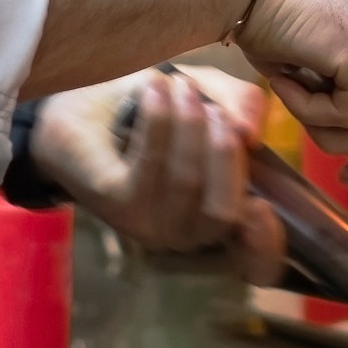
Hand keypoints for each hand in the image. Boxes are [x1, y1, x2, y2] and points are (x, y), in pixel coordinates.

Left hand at [28, 66, 285, 284]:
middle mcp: (188, 235)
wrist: (80, 105)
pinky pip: (149, 166)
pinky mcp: (116, 205)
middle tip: (210, 105)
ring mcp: (150, 226)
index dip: (267, 244)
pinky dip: (158, 122)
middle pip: (224, 209)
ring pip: (187, 182)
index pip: (257, 262)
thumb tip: (249, 135)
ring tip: (177, 85)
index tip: (265, 209)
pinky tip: (154, 91)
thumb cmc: (153, 108)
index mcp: (220, 219)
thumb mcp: (212, 96)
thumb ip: (243, 106)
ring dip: (187, 124)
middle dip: (223, 150)